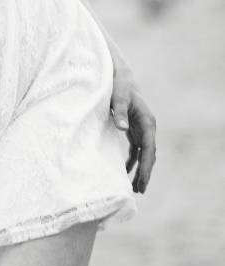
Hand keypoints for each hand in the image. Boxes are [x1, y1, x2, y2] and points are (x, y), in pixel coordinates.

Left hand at [109, 62, 156, 193]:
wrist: (119, 74)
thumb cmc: (118, 84)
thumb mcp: (117, 96)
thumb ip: (119, 111)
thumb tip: (122, 129)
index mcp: (147, 121)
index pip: (149, 149)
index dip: (146, 167)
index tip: (142, 182)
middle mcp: (147, 126)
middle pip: (149, 154)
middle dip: (145, 173)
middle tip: (140, 191)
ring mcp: (141, 128)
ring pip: (143, 153)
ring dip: (140, 169)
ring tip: (136, 188)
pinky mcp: (134, 128)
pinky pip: (136, 148)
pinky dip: (132, 160)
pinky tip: (126, 172)